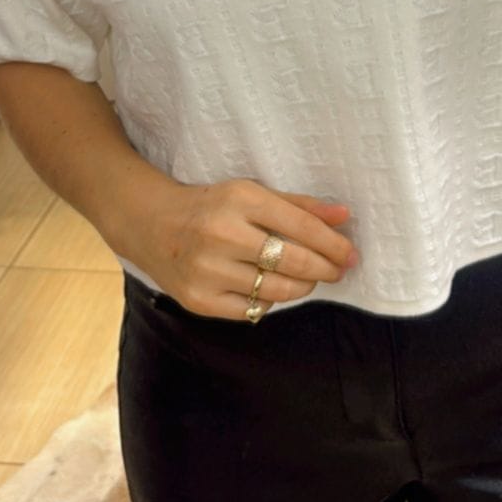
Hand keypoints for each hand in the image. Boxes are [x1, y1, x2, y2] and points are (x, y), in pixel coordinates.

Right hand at [131, 178, 358, 319]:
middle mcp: (222, 234)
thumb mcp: (251, 193)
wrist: (151, 224)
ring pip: (276, 289)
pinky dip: (270, 300)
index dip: (333, 244)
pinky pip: (252, 308)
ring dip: (303, 286)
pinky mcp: (198, 300)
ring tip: (309, 279)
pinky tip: (272, 288)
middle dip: (325, 268)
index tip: (350, 254)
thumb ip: (299, 206)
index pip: (301, 226)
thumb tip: (344, 216)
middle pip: (293, 261)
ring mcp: (207, 270)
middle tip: (339, 271)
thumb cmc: (212, 206)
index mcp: (240, 200)